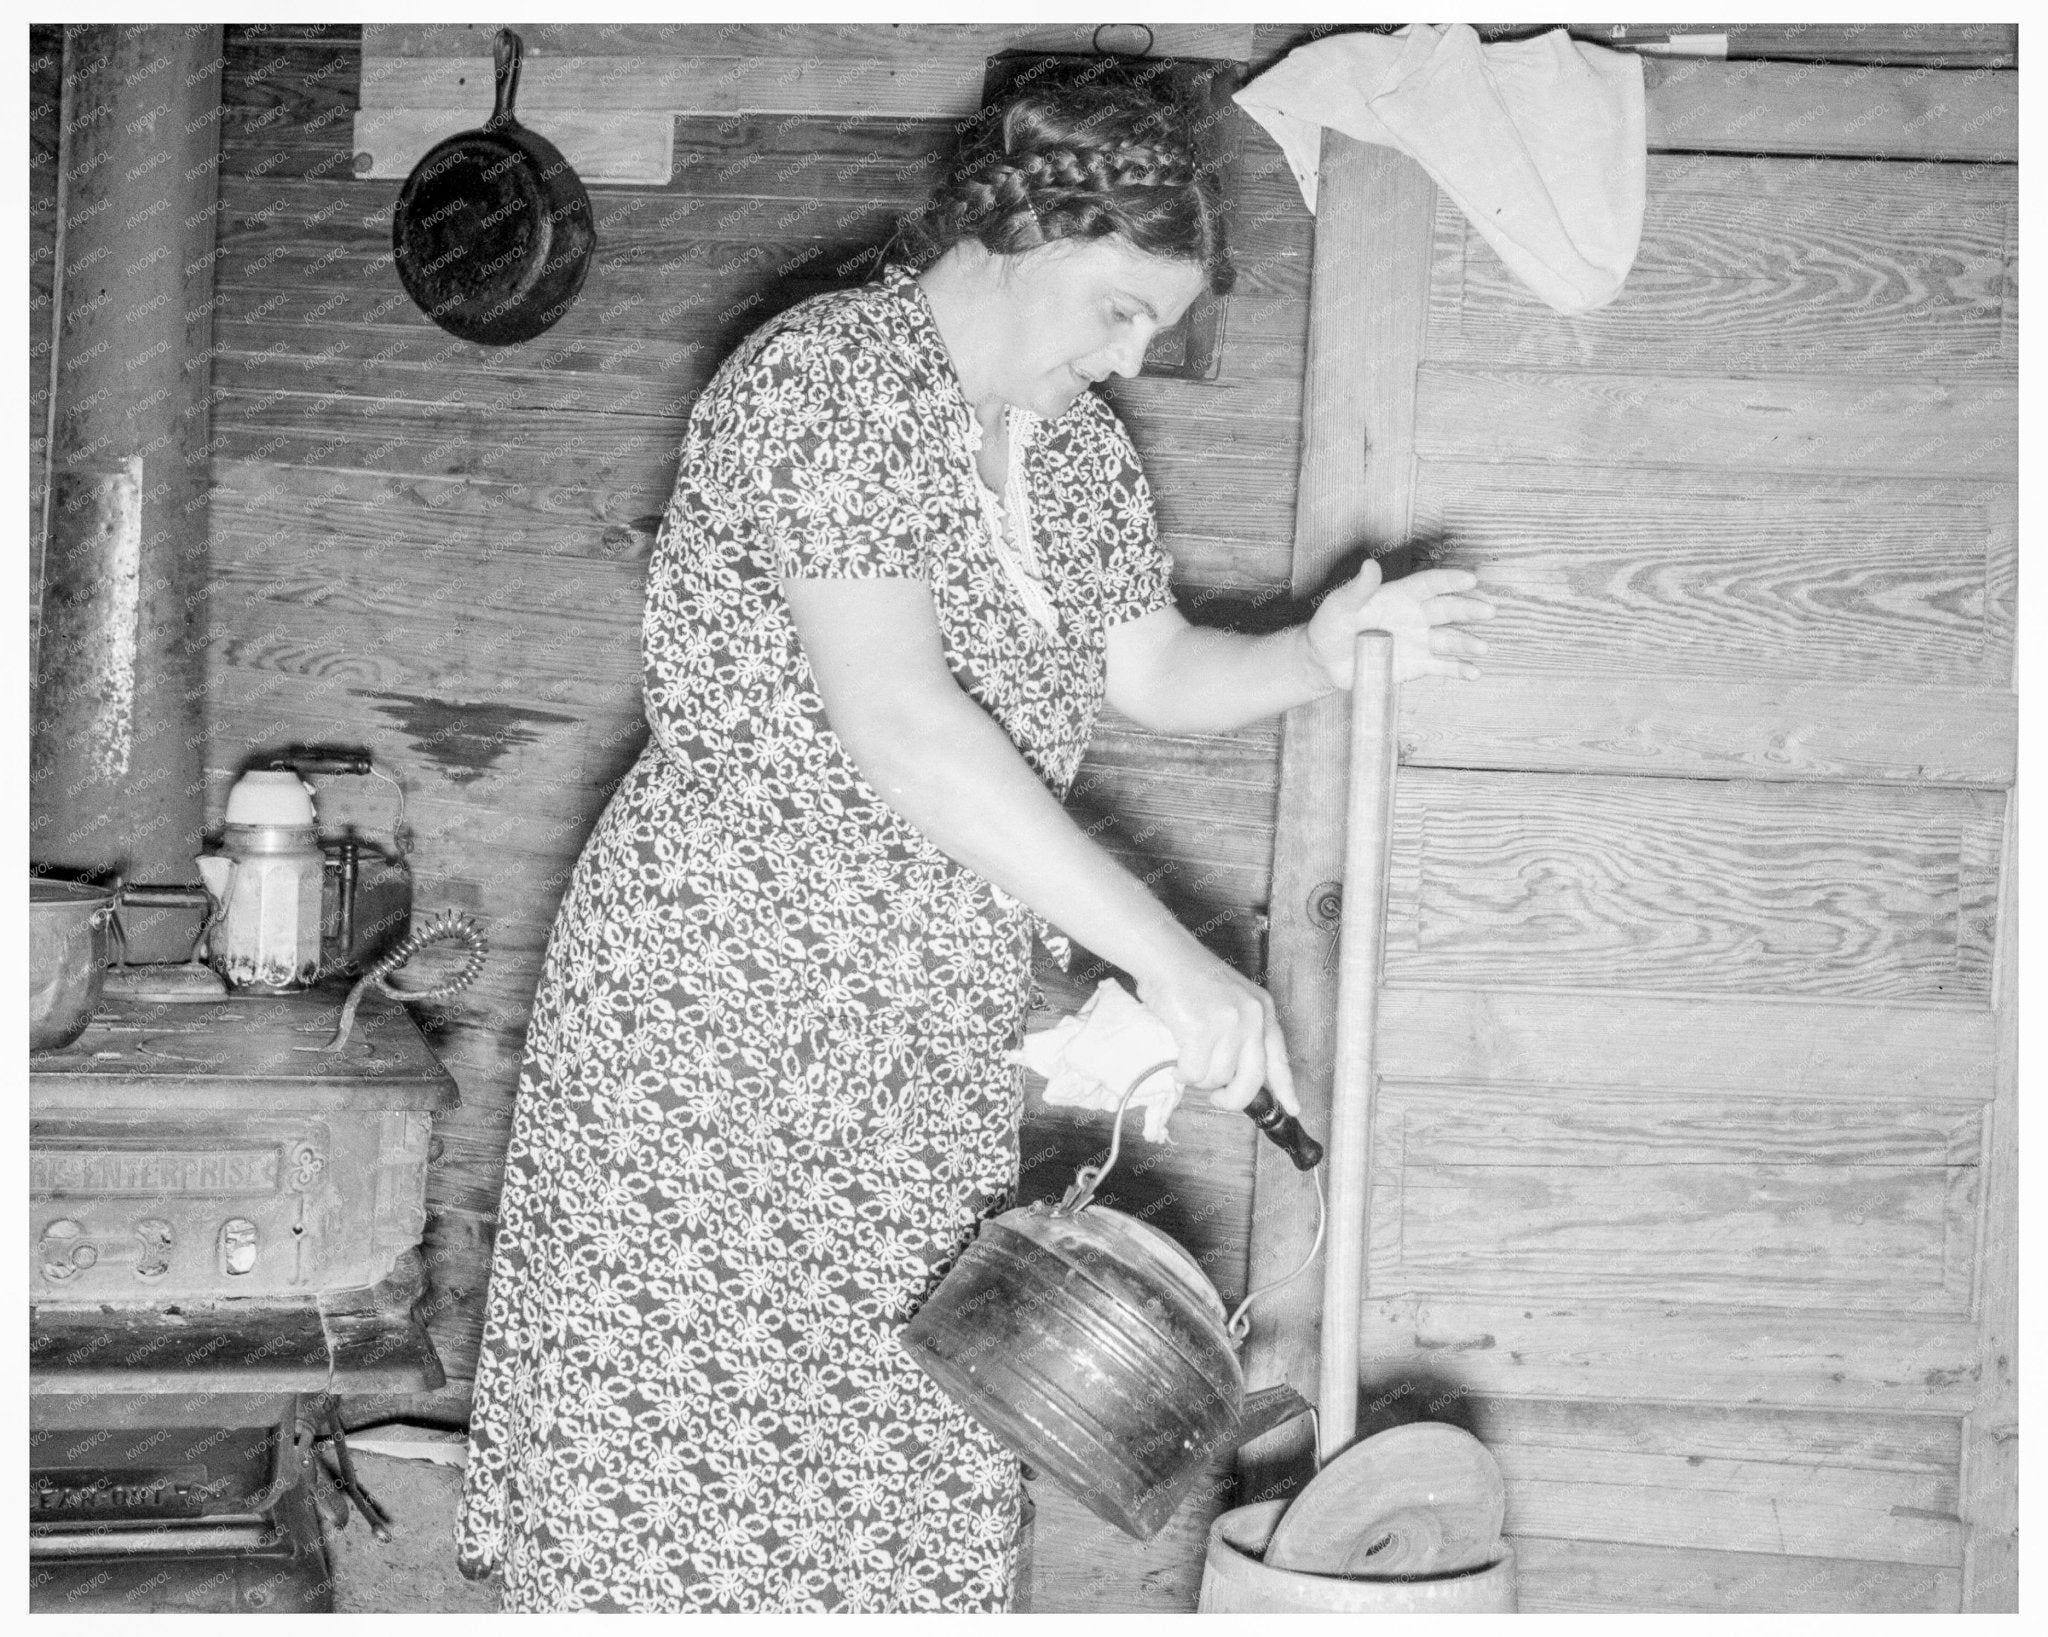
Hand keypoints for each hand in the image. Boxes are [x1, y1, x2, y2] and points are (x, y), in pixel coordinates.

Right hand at [1132, 946, 1300, 1116]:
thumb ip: (1242, 1033)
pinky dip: (1182, 1073)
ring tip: (1188, 1058)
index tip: (1293, 1108)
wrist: (1165, 955)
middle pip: (1251, 1080)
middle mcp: (1251, 1016)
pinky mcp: (1201, 1030)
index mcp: (1262, 1010)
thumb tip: (1237, 1075)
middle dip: (1232, 1098)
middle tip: (1217, 1098)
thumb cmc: (1191, 978)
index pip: (1280, 1057)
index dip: (1286, 1088)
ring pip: (1217, 1078)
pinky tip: (1176, 1062)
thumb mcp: (1232, 1000)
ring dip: (1199, 1077)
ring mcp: (1228, 1023)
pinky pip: (1193, 1072)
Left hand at [1304, 559, 1493, 688]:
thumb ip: (1359, 588)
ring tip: (1482, 648)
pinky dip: (1458, 669)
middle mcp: (1415, 615)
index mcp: (1400, 595)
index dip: (1450, 581)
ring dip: (1467, 643)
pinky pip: (1442, 666)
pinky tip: (1474, 672)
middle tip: (1488, 610)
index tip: (1471, 579)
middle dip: (1469, 609)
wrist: (1325, 661)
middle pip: (1447, 609)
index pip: (1430, 584)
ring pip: (1449, 639)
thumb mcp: (1340, 605)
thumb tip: (1370, 564)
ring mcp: (1419, 640)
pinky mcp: (1417, 664)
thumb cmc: (1331, 625)